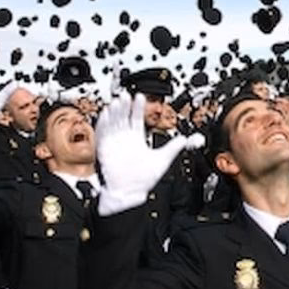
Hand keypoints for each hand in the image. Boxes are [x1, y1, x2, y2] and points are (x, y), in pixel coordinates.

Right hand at [96, 93, 204, 215]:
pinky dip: (104, 124)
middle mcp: (125, 139)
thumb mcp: (163, 159)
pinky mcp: (105, 149)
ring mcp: (114, 143)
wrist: (130, 193)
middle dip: (125, 106)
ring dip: (114, 112)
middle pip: (124, 117)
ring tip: (117, 101)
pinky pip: (103, 134)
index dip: (138, 108)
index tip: (140, 97)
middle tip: (127, 95)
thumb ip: (173, 148)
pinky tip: (106, 114)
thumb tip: (185, 139)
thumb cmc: (143, 179)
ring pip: (113, 123)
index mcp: (137, 139)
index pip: (136, 119)